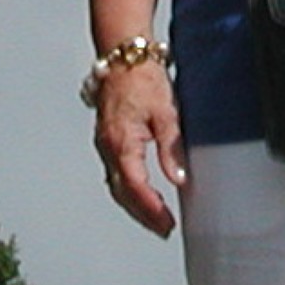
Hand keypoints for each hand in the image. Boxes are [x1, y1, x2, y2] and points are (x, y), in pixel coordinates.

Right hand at [94, 59, 190, 237]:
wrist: (124, 55)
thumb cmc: (143, 78)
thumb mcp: (166, 112)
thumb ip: (171, 148)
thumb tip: (178, 177)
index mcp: (121, 142)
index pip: (136, 186)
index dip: (151, 208)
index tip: (167, 222)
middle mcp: (108, 146)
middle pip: (123, 192)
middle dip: (142, 214)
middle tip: (163, 229)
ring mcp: (105, 143)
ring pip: (117, 184)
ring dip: (135, 204)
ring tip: (155, 219)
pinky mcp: (108, 138)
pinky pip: (115, 172)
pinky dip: (128, 188)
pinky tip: (140, 194)